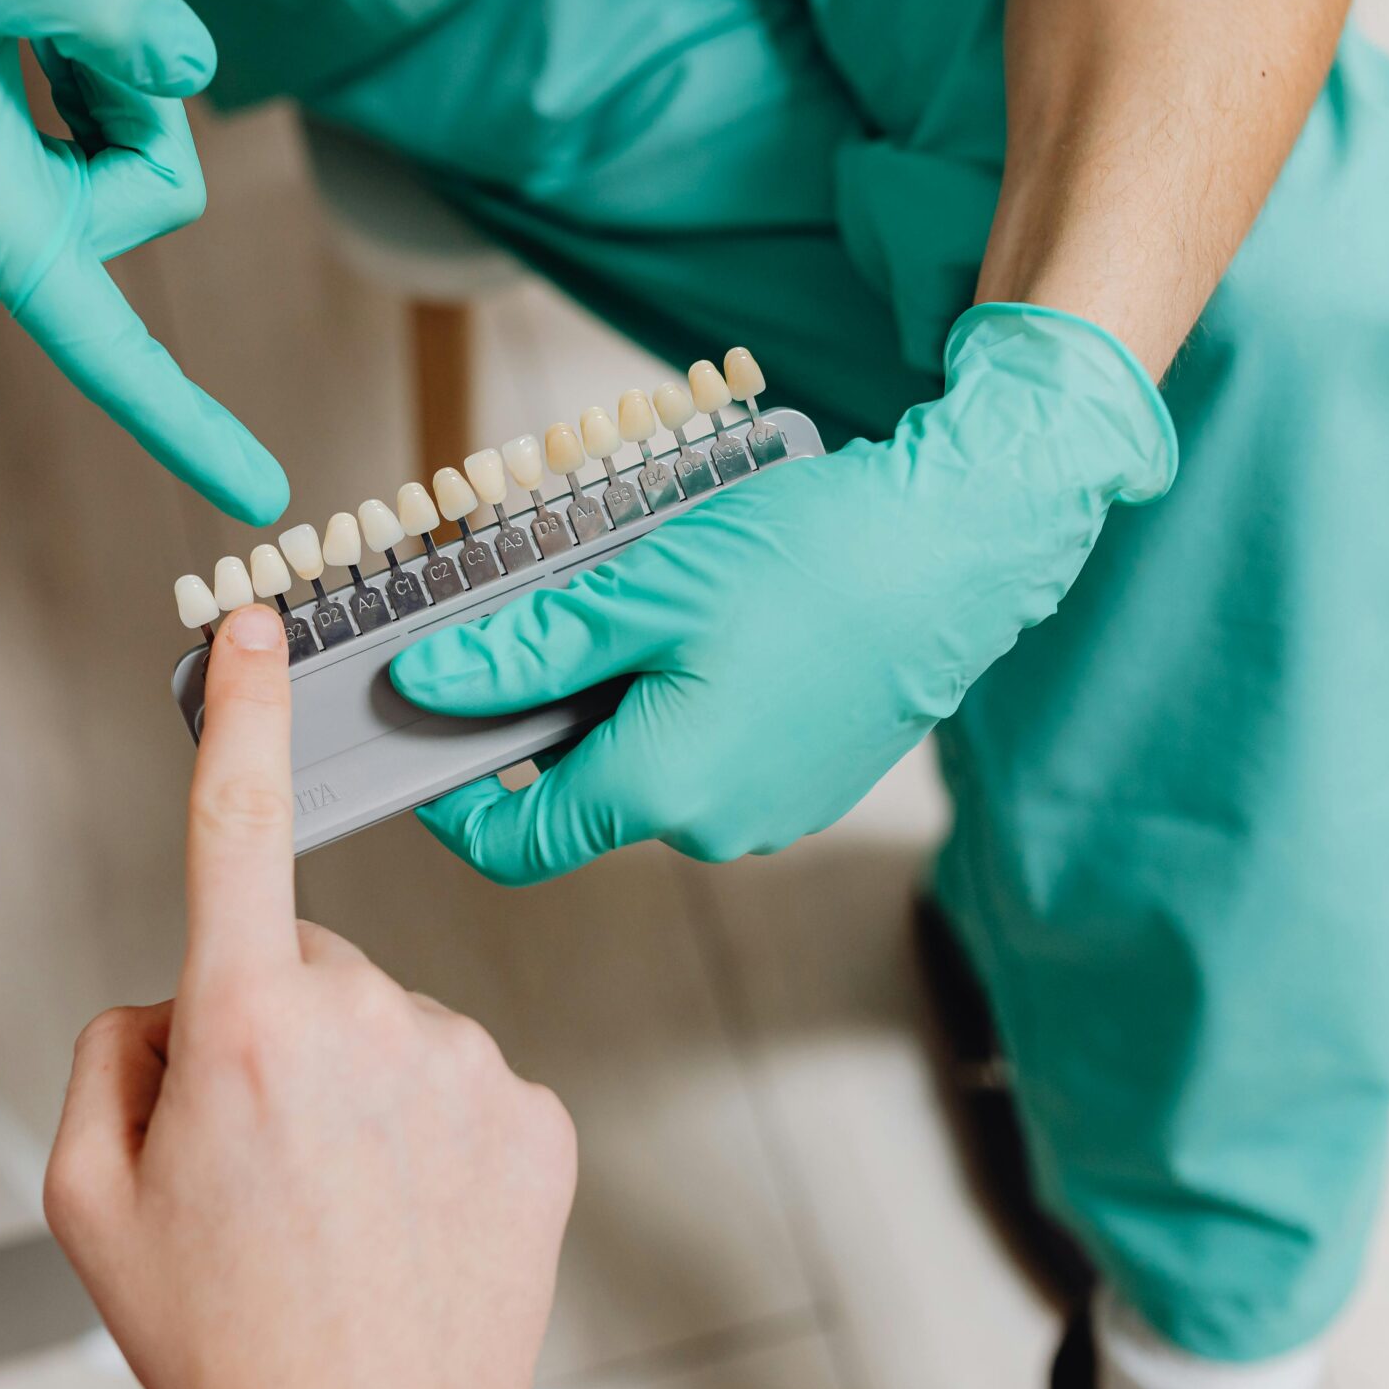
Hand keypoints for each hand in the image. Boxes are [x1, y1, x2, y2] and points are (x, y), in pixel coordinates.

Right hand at [0, 0, 285, 522]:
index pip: (110, 352)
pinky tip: (22, 17)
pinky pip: (106, 130)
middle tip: (49, 8)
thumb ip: (123, 9)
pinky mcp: (0, 176)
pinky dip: (89, 60)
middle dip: (136, 88)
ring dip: (107, 62)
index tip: (263, 496)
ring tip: (19, 6)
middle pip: (160, 185)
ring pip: (139, 152)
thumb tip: (192, 68)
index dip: (191, 426)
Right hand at [43, 605, 575, 1388]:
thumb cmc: (225, 1340)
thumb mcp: (86, 1199)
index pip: (237, 828)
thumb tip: (175, 998)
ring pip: (388, 1025)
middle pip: (305, 962)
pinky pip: (461, 1080)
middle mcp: (369, 1021)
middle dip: (275, 1028)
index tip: (258, 628)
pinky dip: (431, 1127)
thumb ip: (109, 1052)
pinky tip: (410, 1212)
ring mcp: (469, 1064)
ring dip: (358, 1087)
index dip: (244, 714)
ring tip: (340, 1209)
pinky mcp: (538, 1114)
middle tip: (261, 1163)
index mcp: (244, 1027)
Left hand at [388, 305, 1178, 881]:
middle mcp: (719, 826)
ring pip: (648, 766)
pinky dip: (682, 697)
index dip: (451, 798)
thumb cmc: (814, 559)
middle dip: (544, 716)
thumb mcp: (640, 591)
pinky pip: (711, 753)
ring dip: (618, 698)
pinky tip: (712, 618)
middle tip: (543, 613)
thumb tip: (427, 684)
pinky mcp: (811, 777)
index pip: (514, 843)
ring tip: (645, 598)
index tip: (424, 726)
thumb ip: (525, 652)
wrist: (964, 545)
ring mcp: (774, 809)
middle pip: (580, 794)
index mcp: (665, 790)